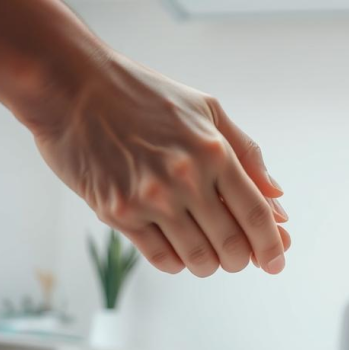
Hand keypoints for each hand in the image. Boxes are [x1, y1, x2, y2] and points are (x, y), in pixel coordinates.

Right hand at [30, 52, 288, 275]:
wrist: (71, 86)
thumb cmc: (143, 95)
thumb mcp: (207, 110)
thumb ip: (247, 155)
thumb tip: (277, 198)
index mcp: (213, 151)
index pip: (256, 214)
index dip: (272, 246)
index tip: (277, 262)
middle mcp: (185, 179)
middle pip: (231, 245)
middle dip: (241, 259)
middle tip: (238, 256)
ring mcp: (150, 199)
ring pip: (198, 259)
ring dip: (209, 263)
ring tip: (206, 251)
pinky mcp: (118, 214)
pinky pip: (161, 258)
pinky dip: (177, 261)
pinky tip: (177, 246)